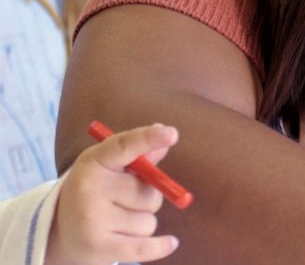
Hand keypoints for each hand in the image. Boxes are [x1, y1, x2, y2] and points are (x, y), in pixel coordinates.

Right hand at [47, 124, 181, 264]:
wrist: (58, 233)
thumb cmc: (94, 193)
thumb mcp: (108, 168)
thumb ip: (139, 155)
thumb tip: (166, 135)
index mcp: (93, 163)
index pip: (123, 146)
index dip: (148, 139)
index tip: (171, 133)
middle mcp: (89, 188)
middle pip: (149, 193)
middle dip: (146, 199)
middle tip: (122, 202)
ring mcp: (92, 218)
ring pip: (149, 221)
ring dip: (141, 223)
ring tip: (116, 222)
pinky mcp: (99, 246)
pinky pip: (145, 246)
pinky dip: (160, 246)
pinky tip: (171, 243)